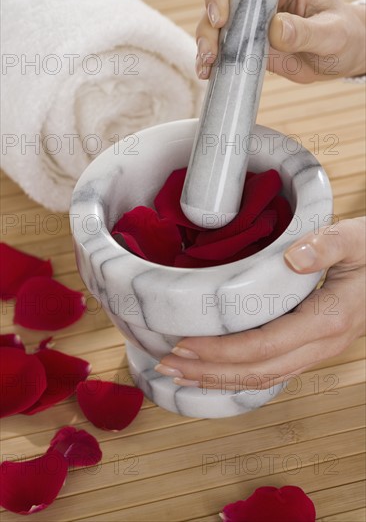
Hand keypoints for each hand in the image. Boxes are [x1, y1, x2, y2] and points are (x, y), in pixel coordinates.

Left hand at [155, 217, 365, 389]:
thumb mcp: (354, 240)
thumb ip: (328, 245)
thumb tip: (294, 258)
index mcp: (327, 320)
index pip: (264, 346)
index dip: (221, 351)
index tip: (184, 344)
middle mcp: (321, 345)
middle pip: (257, 372)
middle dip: (209, 372)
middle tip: (167, 364)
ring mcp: (316, 351)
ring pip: (262, 378)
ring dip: (218, 380)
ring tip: (178, 374)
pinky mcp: (308, 348)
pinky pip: (270, 371)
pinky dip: (236, 374)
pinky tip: (212, 370)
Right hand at [195, 0, 365, 82]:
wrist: (341, 57)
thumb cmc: (342, 36)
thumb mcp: (330, 33)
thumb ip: (303, 31)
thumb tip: (275, 28)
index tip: (222, 17)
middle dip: (209, 23)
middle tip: (211, 50)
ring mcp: (251, 20)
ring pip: (215, 24)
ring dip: (206, 44)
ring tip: (208, 65)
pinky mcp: (247, 43)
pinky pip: (222, 48)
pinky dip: (211, 61)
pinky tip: (208, 73)